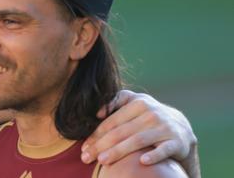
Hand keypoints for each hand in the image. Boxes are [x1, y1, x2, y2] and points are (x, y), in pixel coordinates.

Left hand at [81, 90, 197, 172]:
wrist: (181, 128)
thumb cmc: (148, 116)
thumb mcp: (134, 103)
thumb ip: (115, 102)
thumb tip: (96, 113)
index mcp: (137, 102)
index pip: (112, 121)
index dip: (96, 134)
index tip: (84, 146)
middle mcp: (151, 113)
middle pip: (121, 131)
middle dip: (101, 145)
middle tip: (86, 157)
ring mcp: (164, 127)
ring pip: (138, 140)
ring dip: (119, 151)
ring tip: (103, 161)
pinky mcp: (177, 142)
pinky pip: (164, 150)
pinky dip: (154, 155)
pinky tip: (142, 161)